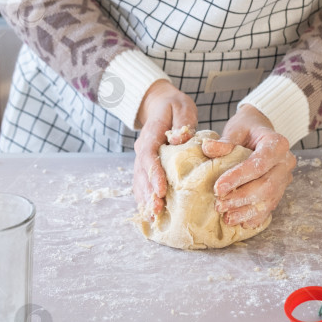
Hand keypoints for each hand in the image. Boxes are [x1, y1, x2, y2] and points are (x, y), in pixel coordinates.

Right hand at [133, 80, 196, 217]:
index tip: (161, 190)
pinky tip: (150, 213)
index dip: (153, 174)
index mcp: (151, 134)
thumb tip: (179, 140)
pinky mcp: (145, 166)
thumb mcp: (182, 107)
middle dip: (148, 193)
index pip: (149, 156)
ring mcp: (141, 158)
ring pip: (139, 181)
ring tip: (153, 216)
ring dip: (145, 199)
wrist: (159, 104)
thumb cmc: (174, 107)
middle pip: (141, 174)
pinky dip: (144, 198)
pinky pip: (142, 183)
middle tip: (157, 209)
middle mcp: (142, 148)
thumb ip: (182, 123)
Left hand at [202, 104, 296, 227]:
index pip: (258, 164)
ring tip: (226, 217)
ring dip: (247, 210)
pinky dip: (255, 216)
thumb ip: (225, 142)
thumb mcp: (236, 129)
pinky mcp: (280, 189)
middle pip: (267, 185)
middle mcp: (286, 162)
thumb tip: (208, 148)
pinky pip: (270, 206)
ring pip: (269, 199)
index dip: (238, 177)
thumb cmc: (247, 128)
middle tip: (219, 205)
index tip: (218, 188)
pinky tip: (240, 221)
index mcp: (278, 144)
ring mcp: (285, 177)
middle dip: (242, 198)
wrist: (260, 130)